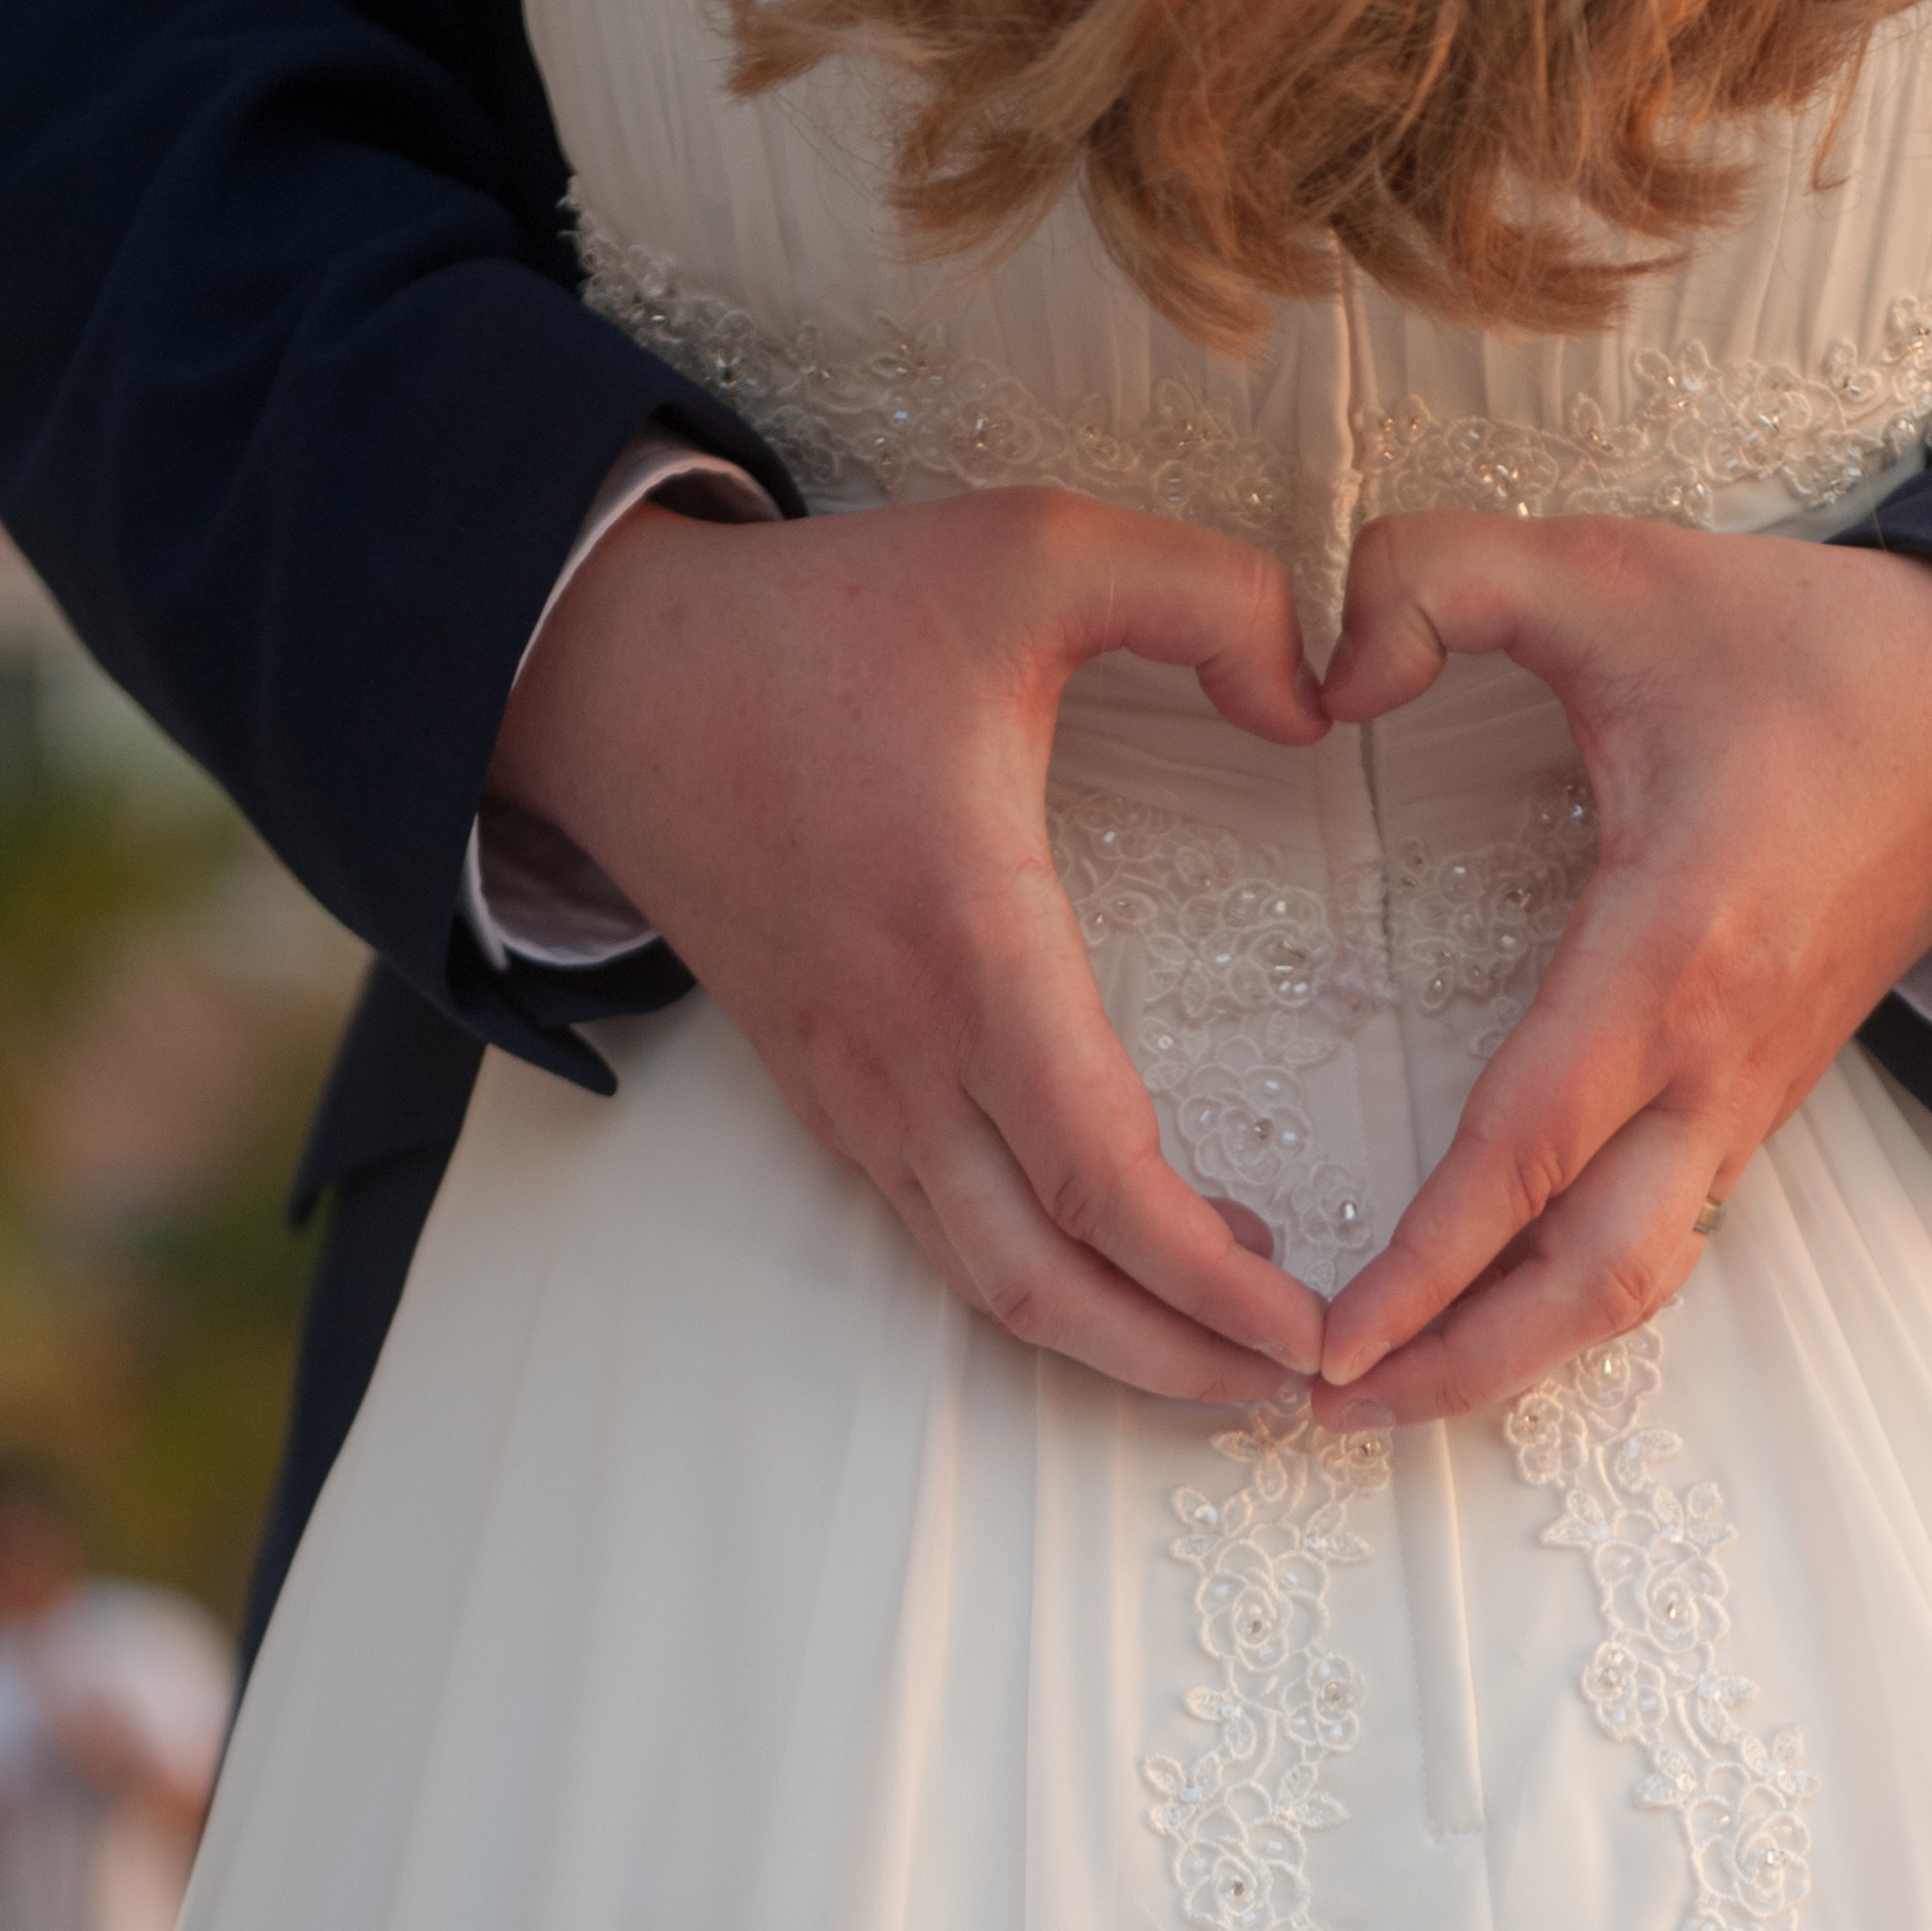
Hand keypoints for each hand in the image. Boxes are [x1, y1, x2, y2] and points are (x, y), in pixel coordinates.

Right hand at [488, 487, 1332, 1400]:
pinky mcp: (829, 1091)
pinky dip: (1047, 1275)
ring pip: (987, 1280)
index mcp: (966, 940)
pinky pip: (943, 1230)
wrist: (608, 674)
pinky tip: (1140, 1246)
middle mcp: (903, 1050)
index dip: (1210, 1281)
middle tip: (1302, 1383)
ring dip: (1114, 1337)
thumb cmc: (820, 621)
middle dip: (1179, 1361)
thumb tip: (1323, 693)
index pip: (1098, 1174)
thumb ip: (1208, 594)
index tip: (1315, 1326)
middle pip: (1046, 1281)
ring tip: (1239, 1345)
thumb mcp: (1031, 547)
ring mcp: (854, 1087)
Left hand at [1310, 522, 1931, 1421]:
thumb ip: (1438, 579)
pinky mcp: (1765, 1090)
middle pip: (1592, 1279)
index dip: (1424, 1261)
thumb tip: (1319, 669)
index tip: (1330, 1340)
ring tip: (1390, 1386)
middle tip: (1323, 1408)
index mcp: (1676, 950)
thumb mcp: (1614, 569)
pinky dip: (1573, 1292)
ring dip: (1516, 1349)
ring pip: (1638, 1276)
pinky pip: (1667, 1226)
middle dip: (1459, 1366)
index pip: (1527, 1150)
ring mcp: (1753, 1088)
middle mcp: (1722, 1055)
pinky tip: (1490, 1303)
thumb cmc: (1815, 649)